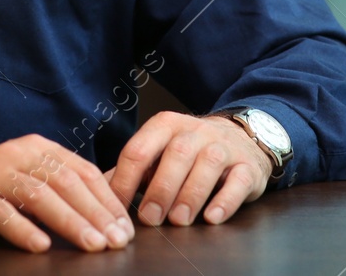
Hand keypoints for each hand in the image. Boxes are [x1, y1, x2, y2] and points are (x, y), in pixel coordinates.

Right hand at [0, 134, 134, 252]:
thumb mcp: (21, 180)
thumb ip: (55, 188)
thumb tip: (104, 211)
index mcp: (35, 148)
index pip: (81, 170)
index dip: (107, 199)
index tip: (126, 227)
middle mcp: (15, 153)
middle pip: (65, 182)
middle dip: (96, 213)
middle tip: (116, 240)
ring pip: (38, 195)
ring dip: (69, 222)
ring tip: (91, 245)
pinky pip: (0, 211)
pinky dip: (23, 229)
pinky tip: (41, 246)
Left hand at [107, 111, 272, 227]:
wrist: (242, 139)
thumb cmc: (189, 152)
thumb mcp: (159, 152)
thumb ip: (131, 170)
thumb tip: (97, 191)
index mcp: (166, 126)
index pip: (140, 149)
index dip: (125, 180)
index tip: (116, 207)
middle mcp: (195, 132)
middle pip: (175, 155)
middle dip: (161, 188)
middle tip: (150, 218)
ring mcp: (223, 147)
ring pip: (208, 164)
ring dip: (191, 195)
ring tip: (179, 220)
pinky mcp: (248, 166)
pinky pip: (238, 180)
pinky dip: (225, 200)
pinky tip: (212, 217)